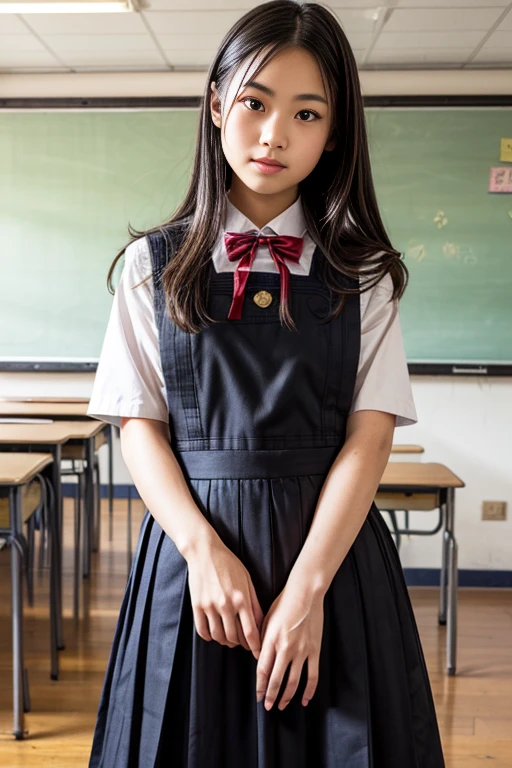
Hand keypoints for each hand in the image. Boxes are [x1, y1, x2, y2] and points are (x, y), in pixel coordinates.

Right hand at [186, 536, 263, 659]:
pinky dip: (209, 637)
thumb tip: (261, 624)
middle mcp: (226, 604)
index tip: (258, 654)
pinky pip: (203, 631)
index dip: (255, 647)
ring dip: (226, 642)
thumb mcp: (247, 580)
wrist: (205, 552)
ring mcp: (209, 606)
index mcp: (241, 598)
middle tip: (243, 644)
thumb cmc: (229, 564)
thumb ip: (254, 603)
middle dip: (241, 644)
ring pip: (219, 636)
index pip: (250, 632)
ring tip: (230, 639)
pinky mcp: (196, 606)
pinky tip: (214, 634)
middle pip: (234, 637)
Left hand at [256, 580, 323, 710]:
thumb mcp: (267, 619)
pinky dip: (309, 690)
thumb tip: (259, 658)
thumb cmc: (284, 602)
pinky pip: (313, 675)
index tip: (258, 696)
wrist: (305, 592)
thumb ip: (262, 639)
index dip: (259, 686)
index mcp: (271, 640)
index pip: (262, 670)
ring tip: (282, 705)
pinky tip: (305, 700)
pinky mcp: (315, 650)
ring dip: (287, 696)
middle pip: (276, 679)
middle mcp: (286, 648)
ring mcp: (302, 651)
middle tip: (268, 706)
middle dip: (271, 696)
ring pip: (293, 681)